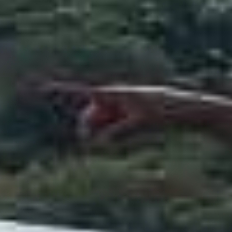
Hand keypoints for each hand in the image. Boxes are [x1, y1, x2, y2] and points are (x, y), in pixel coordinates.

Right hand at [54, 81, 209, 147]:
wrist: (190, 109)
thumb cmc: (166, 114)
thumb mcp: (140, 125)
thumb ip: (118, 133)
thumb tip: (102, 142)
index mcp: (115, 94)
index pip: (81, 92)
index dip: (61, 91)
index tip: (41, 87)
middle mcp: (116, 97)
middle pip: (90, 115)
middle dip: (91, 129)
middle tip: (103, 145)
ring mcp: (123, 105)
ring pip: (102, 122)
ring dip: (106, 134)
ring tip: (126, 138)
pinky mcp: (131, 112)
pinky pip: (114, 125)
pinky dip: (117, 133)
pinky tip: (132, 135)